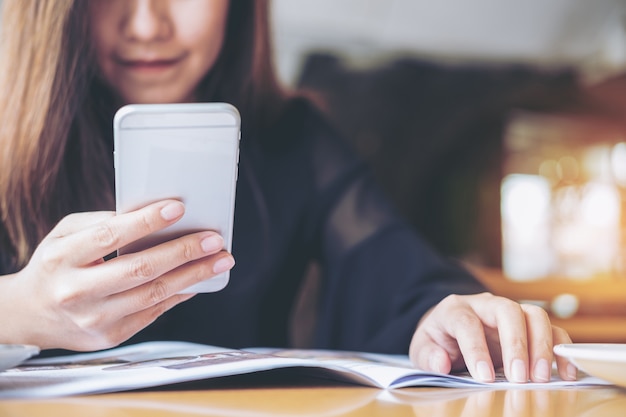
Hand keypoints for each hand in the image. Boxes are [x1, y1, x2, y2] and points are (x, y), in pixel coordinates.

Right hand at [2, 200, 233, 350]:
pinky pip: (154, 312)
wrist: (31, 315)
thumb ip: (100, 222)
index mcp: (62, 258)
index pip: (110, 236)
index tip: (178, 208)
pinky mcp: (111, 336)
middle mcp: (77, 291)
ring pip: (153, 294)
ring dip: (193, 276)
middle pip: (140, 269)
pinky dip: (180, 294)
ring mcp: (94, 319)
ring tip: (219, 261)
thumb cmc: (56, 266)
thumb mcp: (64, 235)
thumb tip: (149, 215)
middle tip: (214, 239)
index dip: (147, 221)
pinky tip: (198, 280)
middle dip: (184, 252)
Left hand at [408, 292, 576, 382]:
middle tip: (519, 377)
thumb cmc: (438, 340)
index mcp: (455, 309)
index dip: (476, 349)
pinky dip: (561, 349)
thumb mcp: (423, 347)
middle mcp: (485, 305)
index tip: (484, 376)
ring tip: (539, 377)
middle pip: (506, 311)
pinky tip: (564, 373)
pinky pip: (552, 330)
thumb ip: (428, 356)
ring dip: (541, 346)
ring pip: (533, 315)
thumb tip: (441, 362)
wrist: (450, 328)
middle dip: (515, 344)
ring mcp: (510, 312)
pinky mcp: (529, 325)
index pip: (467, 323)